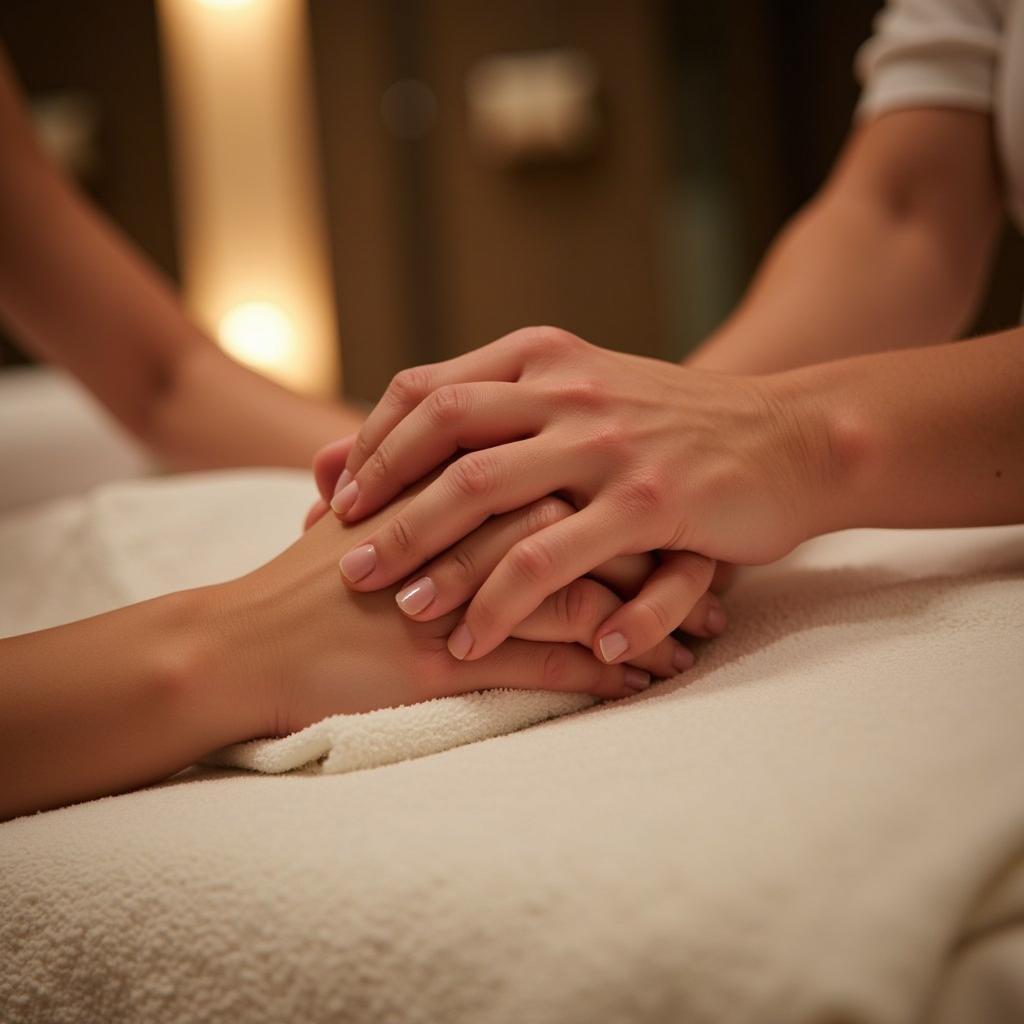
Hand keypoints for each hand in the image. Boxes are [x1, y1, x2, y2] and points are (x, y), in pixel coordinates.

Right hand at [220, 472, 692, 737]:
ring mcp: (457, 589)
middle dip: (663, 545)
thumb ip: (432, 482)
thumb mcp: (374, 513)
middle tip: (723, 560)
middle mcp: (462, 524)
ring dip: (652, 614)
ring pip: (584, 590)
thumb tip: (495, 470)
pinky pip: (548, 661)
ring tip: (708, 630)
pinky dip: (606, 670)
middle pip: (591, 520)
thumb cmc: (306, 580)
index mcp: (448, 480)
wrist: (241, 644)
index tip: (682, 505)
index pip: (562, 465)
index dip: (629, 485)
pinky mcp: (446, 655)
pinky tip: (649, 681)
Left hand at [328, 327, 826, 662]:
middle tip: (346, 562)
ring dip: (440, 563)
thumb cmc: (672, 425)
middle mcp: (568, 391)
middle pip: (446, 442)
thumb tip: (423, 435)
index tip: (340, 500)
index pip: (428, 391)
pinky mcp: (655, 501)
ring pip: (495, 504)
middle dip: (388, 507)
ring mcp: (611, 445)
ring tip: (403, 612)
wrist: (788, 436)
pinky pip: (563, 561)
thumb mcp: (586, 394)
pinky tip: (490, 645)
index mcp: (542, 359)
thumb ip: (505, 409)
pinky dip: (519, 606)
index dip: (372, 445)